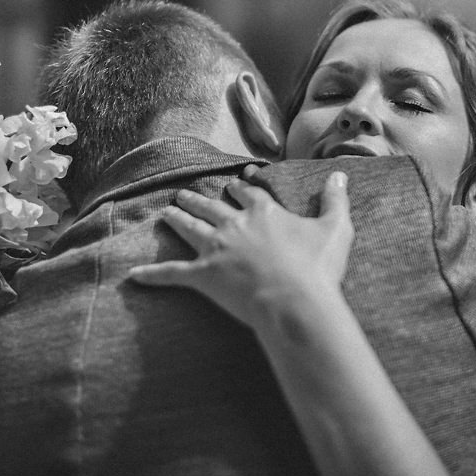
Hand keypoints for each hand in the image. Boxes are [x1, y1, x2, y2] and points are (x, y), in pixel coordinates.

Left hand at [129, 171, 352, 328]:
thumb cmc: (317, 267)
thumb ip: (336, 200)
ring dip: (176, 219)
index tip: (234, 183)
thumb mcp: (336, 229)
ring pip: (189, 228)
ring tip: (166, 213)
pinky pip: (171, 274)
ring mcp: (215, 249)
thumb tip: (341, 174)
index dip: (240, 188)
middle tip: (186, 195)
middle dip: (198, 200)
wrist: (293, 301)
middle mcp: (235, 225)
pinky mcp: (203, 276)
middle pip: (212, 207)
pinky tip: (134, 275)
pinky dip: (152, 275)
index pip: (248, 194)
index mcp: (264, 213)